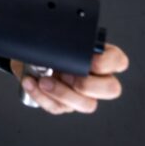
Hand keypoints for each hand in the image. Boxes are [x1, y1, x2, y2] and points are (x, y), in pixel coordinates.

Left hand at [11, 43, 128, 114]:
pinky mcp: (65, 105)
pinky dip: (42, 97)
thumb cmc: (45, 46)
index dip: (107, 63)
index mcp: (100, 57)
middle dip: (88, 84)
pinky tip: (30, 83)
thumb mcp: (55, 38)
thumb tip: (57, 40)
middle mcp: (96, 79)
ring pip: (87, 105)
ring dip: (62, 93)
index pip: (118, 61)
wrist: (26, 57)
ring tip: (42, 80)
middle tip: (66, 74)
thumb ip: (62, 39)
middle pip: (111, 89)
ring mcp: (83, 95)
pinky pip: (59, 108)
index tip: (90, 60)